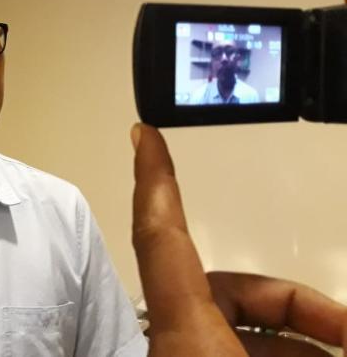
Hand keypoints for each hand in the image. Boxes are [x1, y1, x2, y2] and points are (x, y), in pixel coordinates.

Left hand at [130, 123, 346, 355]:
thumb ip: (328, 337)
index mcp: (184, 339)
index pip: (160, 237)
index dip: (154, 180)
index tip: (144, 135)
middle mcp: (172, 348)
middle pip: (223, 290)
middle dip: (294, 304)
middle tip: (345, 333)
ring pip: (231, 328)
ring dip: (293, 341)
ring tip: (340, 347)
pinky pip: (223, 351)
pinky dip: (271, 354)